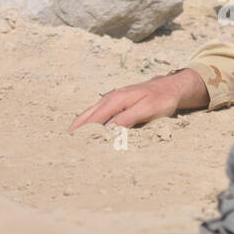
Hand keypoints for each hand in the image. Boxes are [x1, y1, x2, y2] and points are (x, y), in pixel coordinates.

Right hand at [68, 68, 209, 131]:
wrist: (171, 87)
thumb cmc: (161, 99)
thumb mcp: (147, 110)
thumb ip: (127, 119)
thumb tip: (108, 130)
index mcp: (115, 100)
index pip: (93, 120)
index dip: (81, 132)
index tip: (71, 145)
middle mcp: (109, 99)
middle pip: (86, 116)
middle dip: (74, 130)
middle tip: (62, 147)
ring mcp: (111, 100)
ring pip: (89, 115)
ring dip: (79, 127)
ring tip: (68, 142)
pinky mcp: (115, 104)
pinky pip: (97, 115)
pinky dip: (88, 123)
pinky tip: (85, 132)